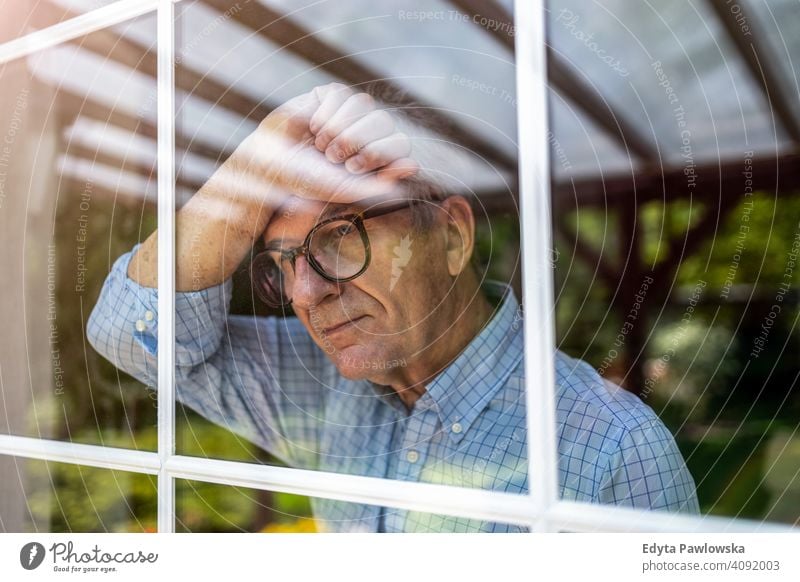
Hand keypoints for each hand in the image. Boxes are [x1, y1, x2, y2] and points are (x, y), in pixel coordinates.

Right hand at [236, 83, 418, 204]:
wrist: (272, 166)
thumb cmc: (310, 183)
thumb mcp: (347, 189)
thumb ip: (382, 183)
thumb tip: (414, 166)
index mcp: (378, 155)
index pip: (400, 143)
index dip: (379, 152)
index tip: (353, 168)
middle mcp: (368, 131)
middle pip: (383, 120)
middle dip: (356, 141)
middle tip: (334, 158)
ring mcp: (350, 112)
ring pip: (364, 103)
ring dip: (340, 128)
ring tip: (321, 146)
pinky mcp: (330, 96)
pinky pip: (341, 94)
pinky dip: (326, 114)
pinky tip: (312, 129)